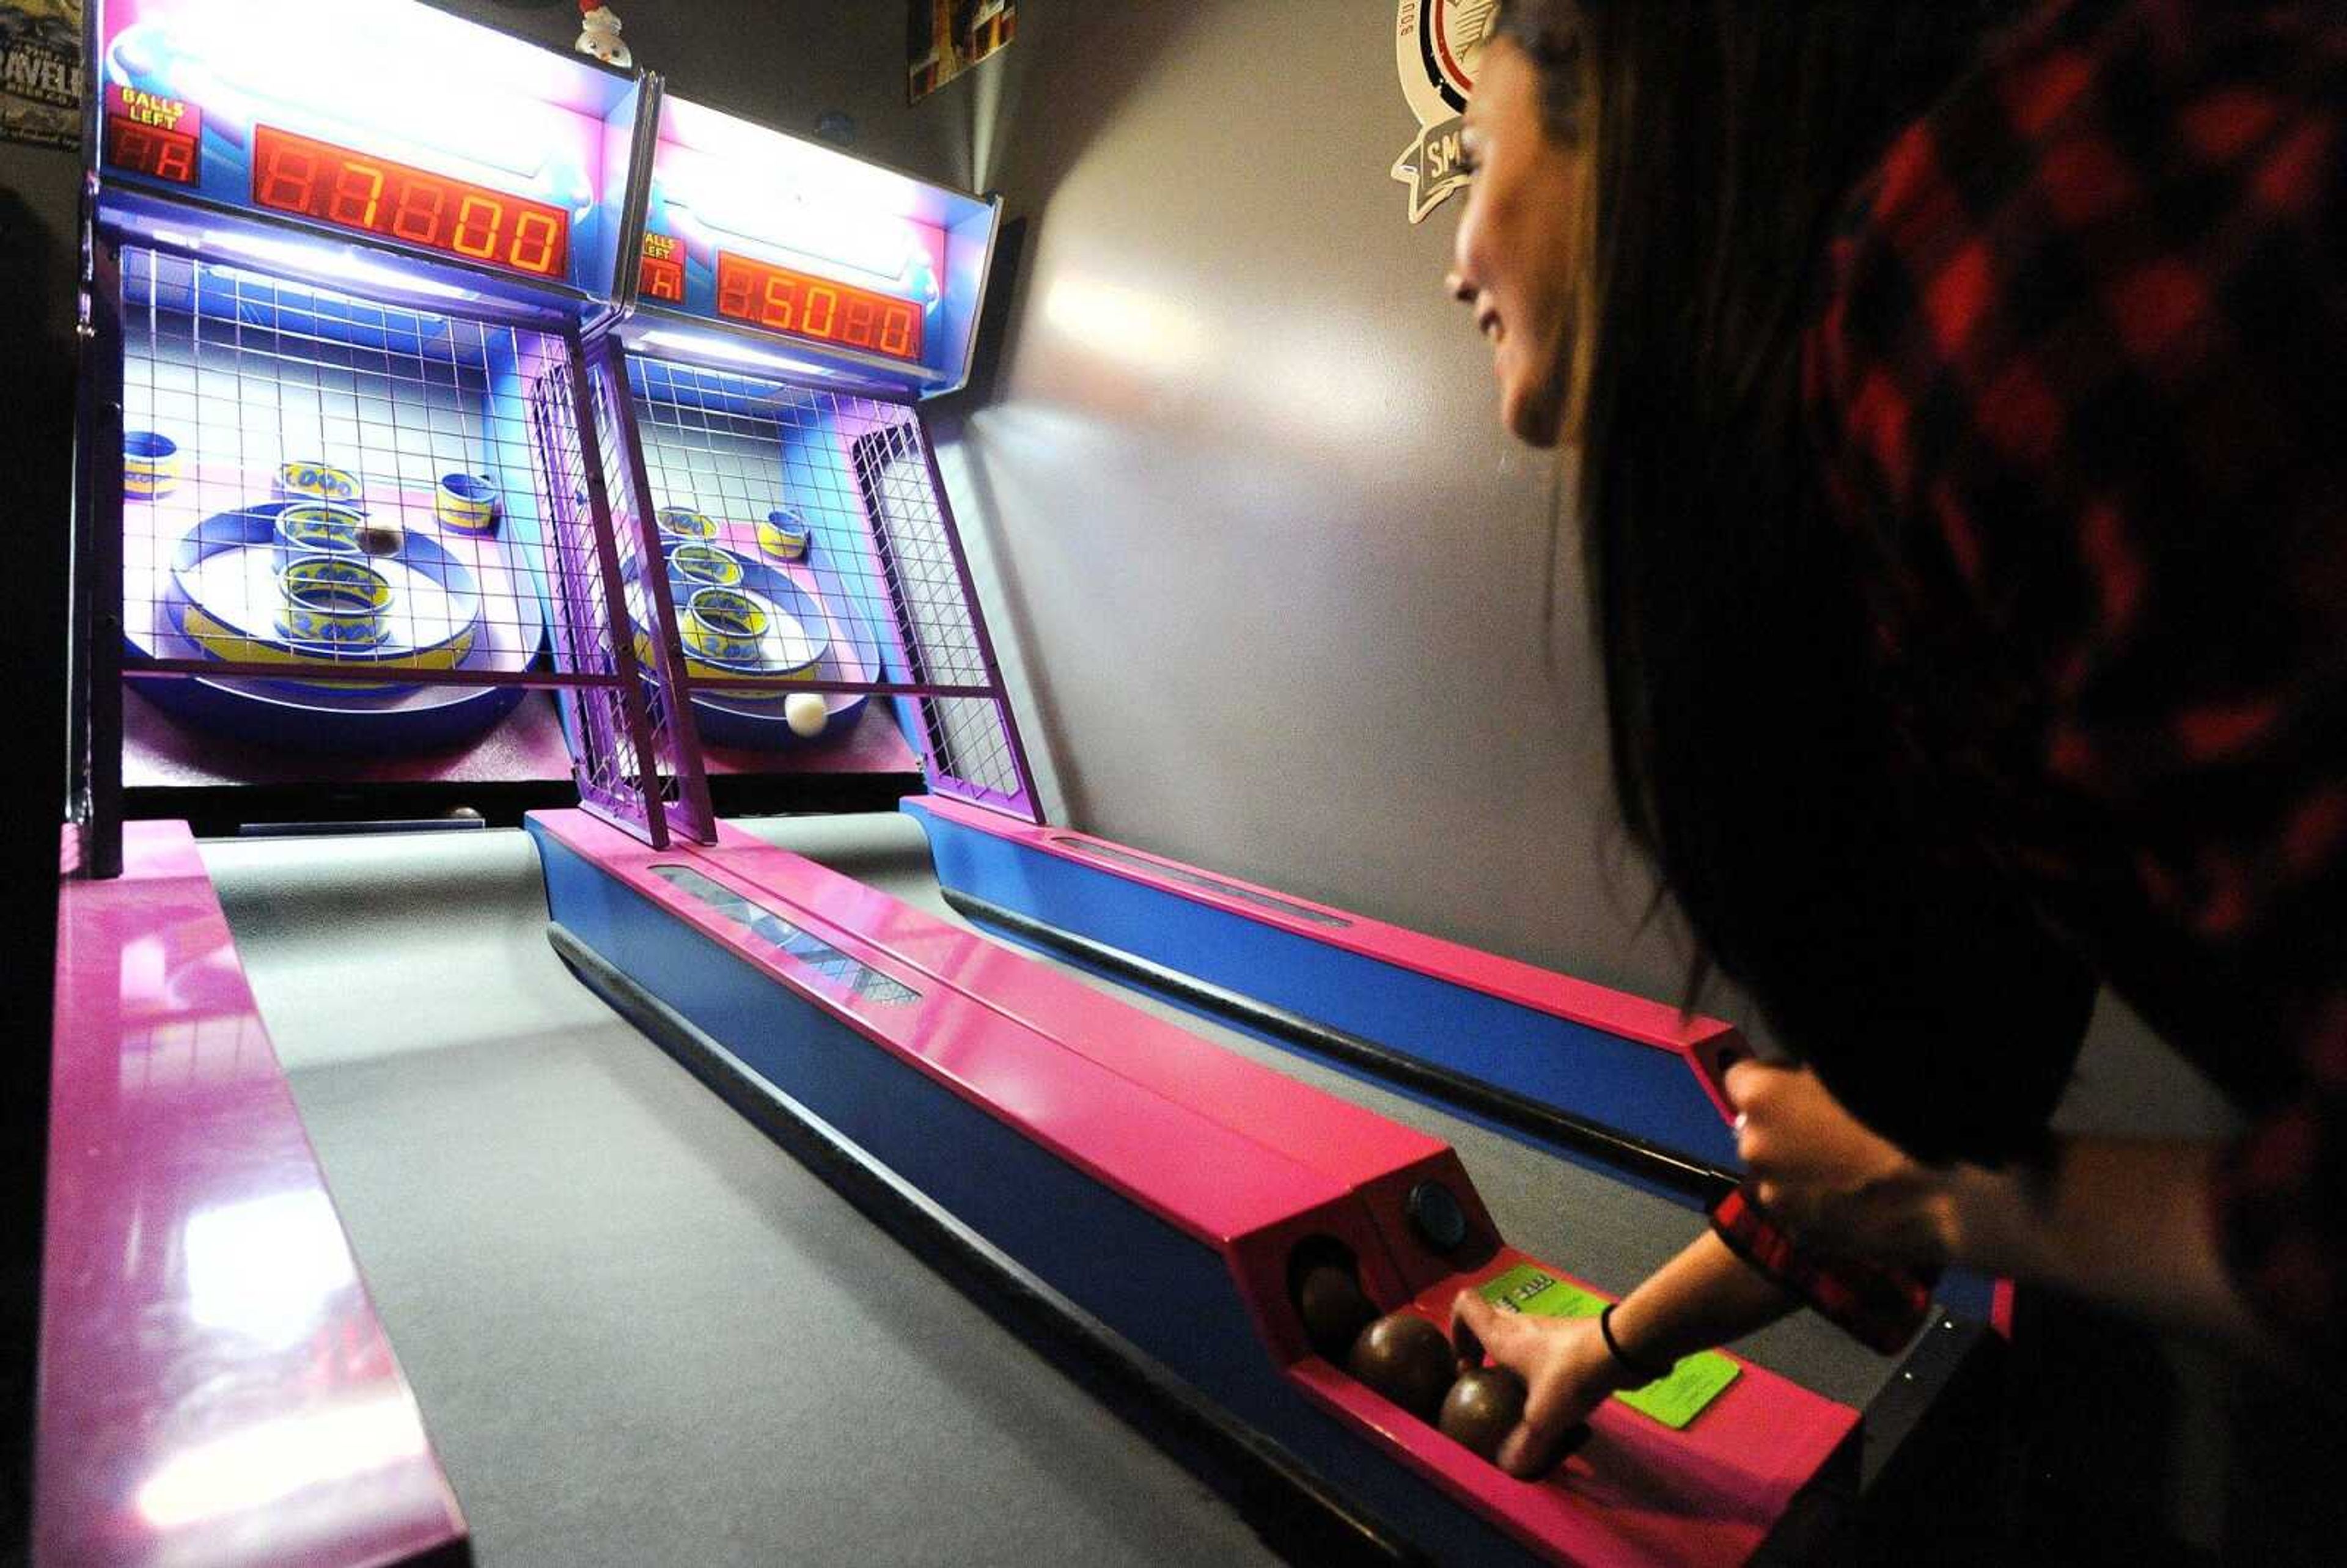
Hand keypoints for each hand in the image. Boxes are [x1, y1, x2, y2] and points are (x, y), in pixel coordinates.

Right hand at [1449, 1290, 1627, 1478]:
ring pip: (1519, 1337)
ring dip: (1514, 1361)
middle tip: (1488, 1382)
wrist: (1622, 1349)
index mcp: (1502, 1335)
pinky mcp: (1572, 1338)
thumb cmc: (1569, 1375)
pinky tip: (1556, 1397)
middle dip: (1483, 1351)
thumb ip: (1525, 1445)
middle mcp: (1521, 1325)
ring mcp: (1548, 1329)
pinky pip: (1545, 1349)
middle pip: (1489, 1323)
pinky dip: (1541, 1368)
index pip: (1465, 1306)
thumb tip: (1510, 1468)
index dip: (1456, 1331)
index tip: (1465, 1365)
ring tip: (1523, 1396)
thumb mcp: (1543, 1417)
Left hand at [1724, 1060, 1955, 1266]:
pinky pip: (1801, 1206)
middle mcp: (1754, 1148)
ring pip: (1780, 1169)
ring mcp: (1776, 1197)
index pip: (1742, 1076)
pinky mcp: (1800, 1234)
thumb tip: (1802, 1067)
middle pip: (1759, 1127)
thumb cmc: (1903, 1116)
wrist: (1948, 1195)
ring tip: (1852, 1161)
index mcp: (1761, 1098)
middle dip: (1786, 1122)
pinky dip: (1819, 1198)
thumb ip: (1813, 1065)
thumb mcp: (1851, 1066)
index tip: (1803, 1080)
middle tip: (1834, 1123)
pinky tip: (1858, 1192)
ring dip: (1801, 1163)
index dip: (1775, 1075)